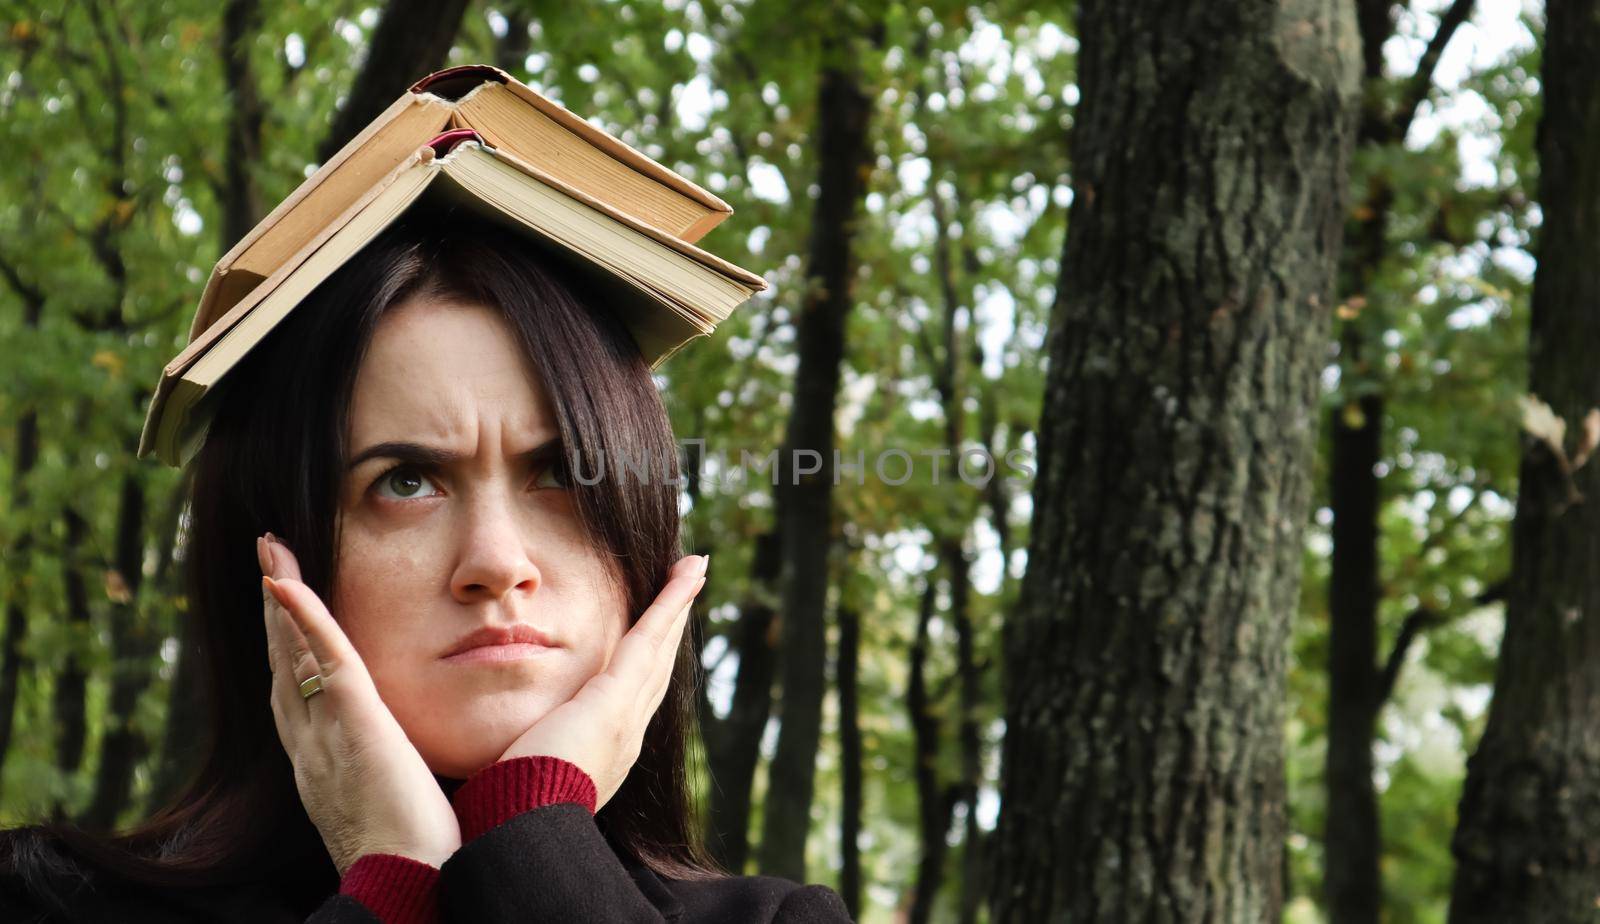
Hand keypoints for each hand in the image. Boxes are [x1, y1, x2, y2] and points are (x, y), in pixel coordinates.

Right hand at [258, 534, 461, 874]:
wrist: (413, 889)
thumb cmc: (418, 858)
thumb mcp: (394, 804)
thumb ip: (393, 774)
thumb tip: (412, 761)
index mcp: (326, 763)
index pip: (301, 693)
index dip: (290, 649)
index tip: (285, 611)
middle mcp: (312, 746)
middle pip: (284, 665)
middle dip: (274, 615)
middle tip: (267, 564)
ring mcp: (326, 736)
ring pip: (295, 653)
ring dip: (281, 599)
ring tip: (272, 553)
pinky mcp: (356, 726)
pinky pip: (324, 661)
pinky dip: (304, 616)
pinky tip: (285, 581)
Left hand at [496, 553, 707, 809]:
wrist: (518, 830)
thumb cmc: (502, 813)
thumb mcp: (510, 777)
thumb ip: (508, 756)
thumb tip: (480, 756)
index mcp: (603, 753)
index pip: (629, 696)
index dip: (643, 662)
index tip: (652, 636)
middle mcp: (626, 735)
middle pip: (655, 669)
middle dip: (669, 630)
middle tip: (686, 590)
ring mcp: (626, 717)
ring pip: (658, 649)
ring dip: (676, 608)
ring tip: (691, 572)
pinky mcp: (614, 700)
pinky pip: (649, 638)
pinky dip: (669, 603)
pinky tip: (685, 571)